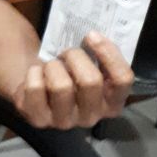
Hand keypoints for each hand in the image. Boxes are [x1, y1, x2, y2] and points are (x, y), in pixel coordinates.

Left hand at [13, 31, 133, 128]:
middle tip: (66, 53)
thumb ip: (101, 52)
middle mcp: (91, 117)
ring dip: (53, 66)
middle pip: (91, 81)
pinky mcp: (39, 119)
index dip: (109, 53)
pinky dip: (34, 73)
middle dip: (75, 56)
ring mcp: (64, 122)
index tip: (91, 35)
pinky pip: (36, 89)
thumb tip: (94, 35)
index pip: (123, 79)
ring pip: (61, 86)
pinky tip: (37, 75)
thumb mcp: (91, 63)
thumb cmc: (70, 69)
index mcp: (112, 103)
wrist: (38, 82)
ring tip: (51, 66)